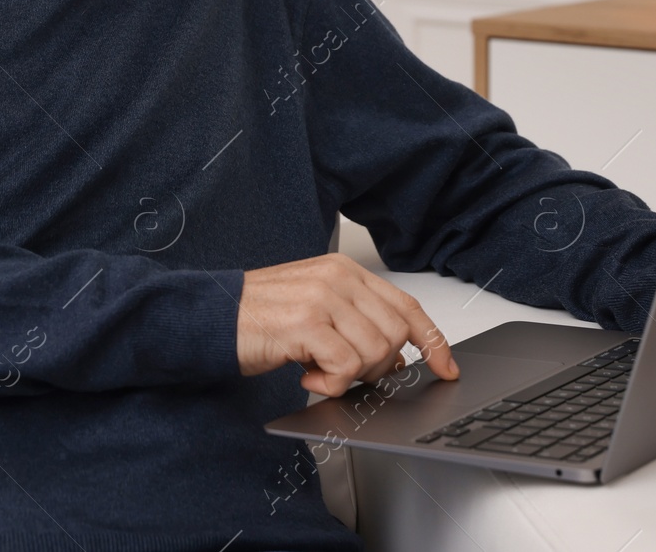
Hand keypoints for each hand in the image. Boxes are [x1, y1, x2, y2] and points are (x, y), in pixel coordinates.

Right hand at [236, 252, 459, 396]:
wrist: (209, 317)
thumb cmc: (259, 318)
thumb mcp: (316, 310)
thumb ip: (356, 323)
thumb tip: (398, 356)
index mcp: (344, 271)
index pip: (406, 305)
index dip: (432, 340)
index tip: (446, 368)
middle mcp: (337, 279)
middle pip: (394, 335)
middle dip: (377, 367)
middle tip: (342, 372)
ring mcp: (323, 298)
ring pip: (375, 353)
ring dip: (349, 377)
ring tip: (317, 371)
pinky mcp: (307, 324)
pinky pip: (347, 367)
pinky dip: (331, 384)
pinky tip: (307, 376)